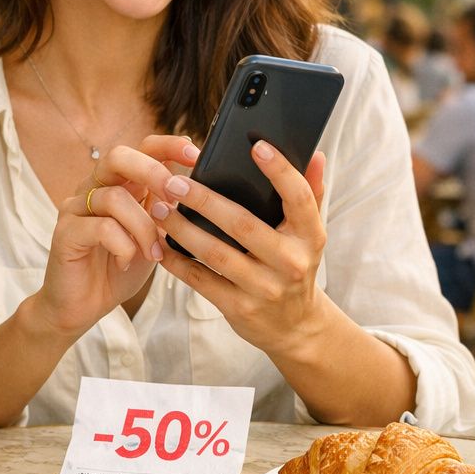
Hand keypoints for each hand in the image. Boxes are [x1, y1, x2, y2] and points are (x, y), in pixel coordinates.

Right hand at [29, 136, 199, 337]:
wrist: (83, 307)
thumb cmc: (119, 270)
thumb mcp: (153, 237)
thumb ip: (167, 212)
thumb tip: (196, 190)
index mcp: (119, 185)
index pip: (142, 149)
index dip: (168, 146)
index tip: (195, 155)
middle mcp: (94, 188)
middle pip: (119, 157)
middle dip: (152, 172)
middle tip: (174, 197)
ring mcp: (76, 208)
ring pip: (114, 197)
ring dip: (143, 227)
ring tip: (153, 253)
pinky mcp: (64, 232)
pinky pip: (101, 227)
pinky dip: (123, 246)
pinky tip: (126, 262)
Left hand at [154, 140, 334, 355]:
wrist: (295, 327)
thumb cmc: (297, 266)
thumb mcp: (309, 234)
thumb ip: (310, 192)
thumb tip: (314, 153)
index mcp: (309, 236)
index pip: (299, 198)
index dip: (280, 170)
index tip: (256, 145)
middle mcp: (290, 262)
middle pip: (242, 224)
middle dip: (204, 200)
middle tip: (174, 181)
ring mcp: (264, 288)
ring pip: (215, 252)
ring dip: (182, 228)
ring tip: (159, 207)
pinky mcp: (239, 308)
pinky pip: (200, 280)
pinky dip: (177, 261)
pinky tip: (161, 243)